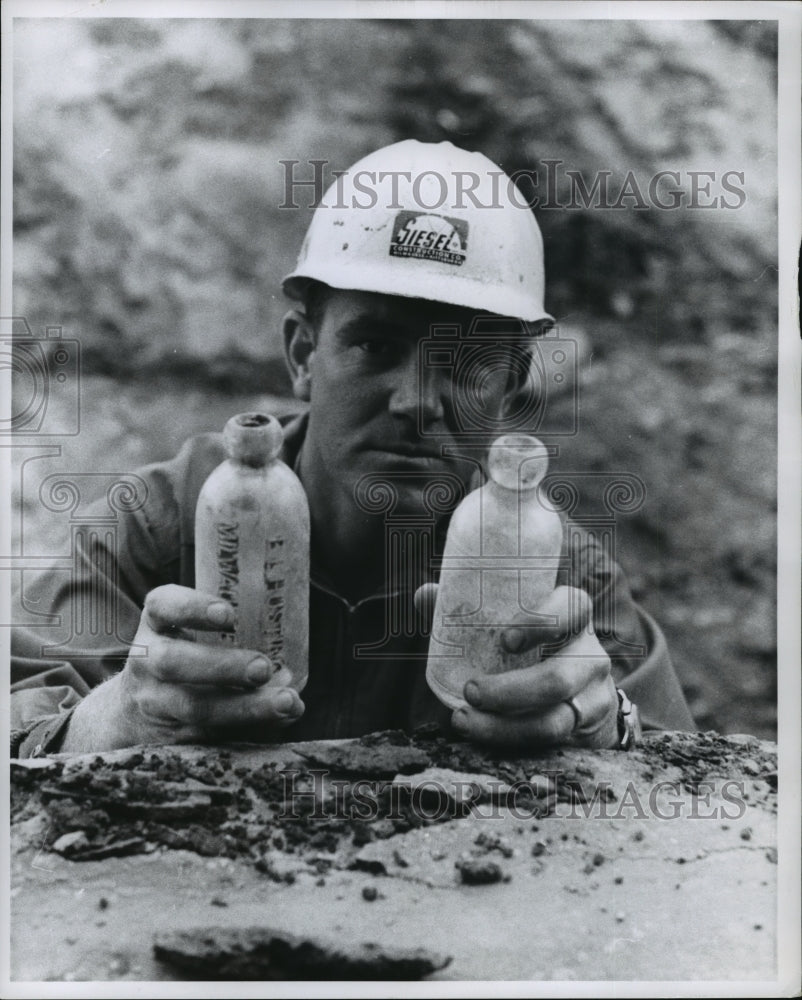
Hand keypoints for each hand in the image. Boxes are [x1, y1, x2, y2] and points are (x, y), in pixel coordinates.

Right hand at [61, 584, 303, 752]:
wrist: (131, 712)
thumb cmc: (183, 661)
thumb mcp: (190, 636)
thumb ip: (237, 641)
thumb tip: (286, 675)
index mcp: (156, 624)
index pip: (163, 606)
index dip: (192, 608)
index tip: (229, 614)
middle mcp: (147, 661)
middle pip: (173, 662)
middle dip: (222, 665)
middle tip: (263, 668)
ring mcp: (152, 701)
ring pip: (193, 707)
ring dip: (245, 707)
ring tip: (285, 702)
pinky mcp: (164, 737)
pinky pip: (206, 738)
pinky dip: (247, 730)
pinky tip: (276, 724)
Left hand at [416, 583, 618, 749]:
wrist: (586, 695)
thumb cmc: (537, 649)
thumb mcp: (517, 625)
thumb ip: (472, 609)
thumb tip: (423, 595)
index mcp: (576, 619)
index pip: (573, 608)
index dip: (543, 622)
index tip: (506, 639)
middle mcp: (591, 657)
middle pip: (558, 679)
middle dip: (509, 691)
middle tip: (471, 691)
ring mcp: (594, 699)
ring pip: (554, 721)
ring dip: (504, 727)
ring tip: (463, 720)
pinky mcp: (585, 734)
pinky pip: (550, 746)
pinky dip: (511, 743)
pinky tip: (482, 737)